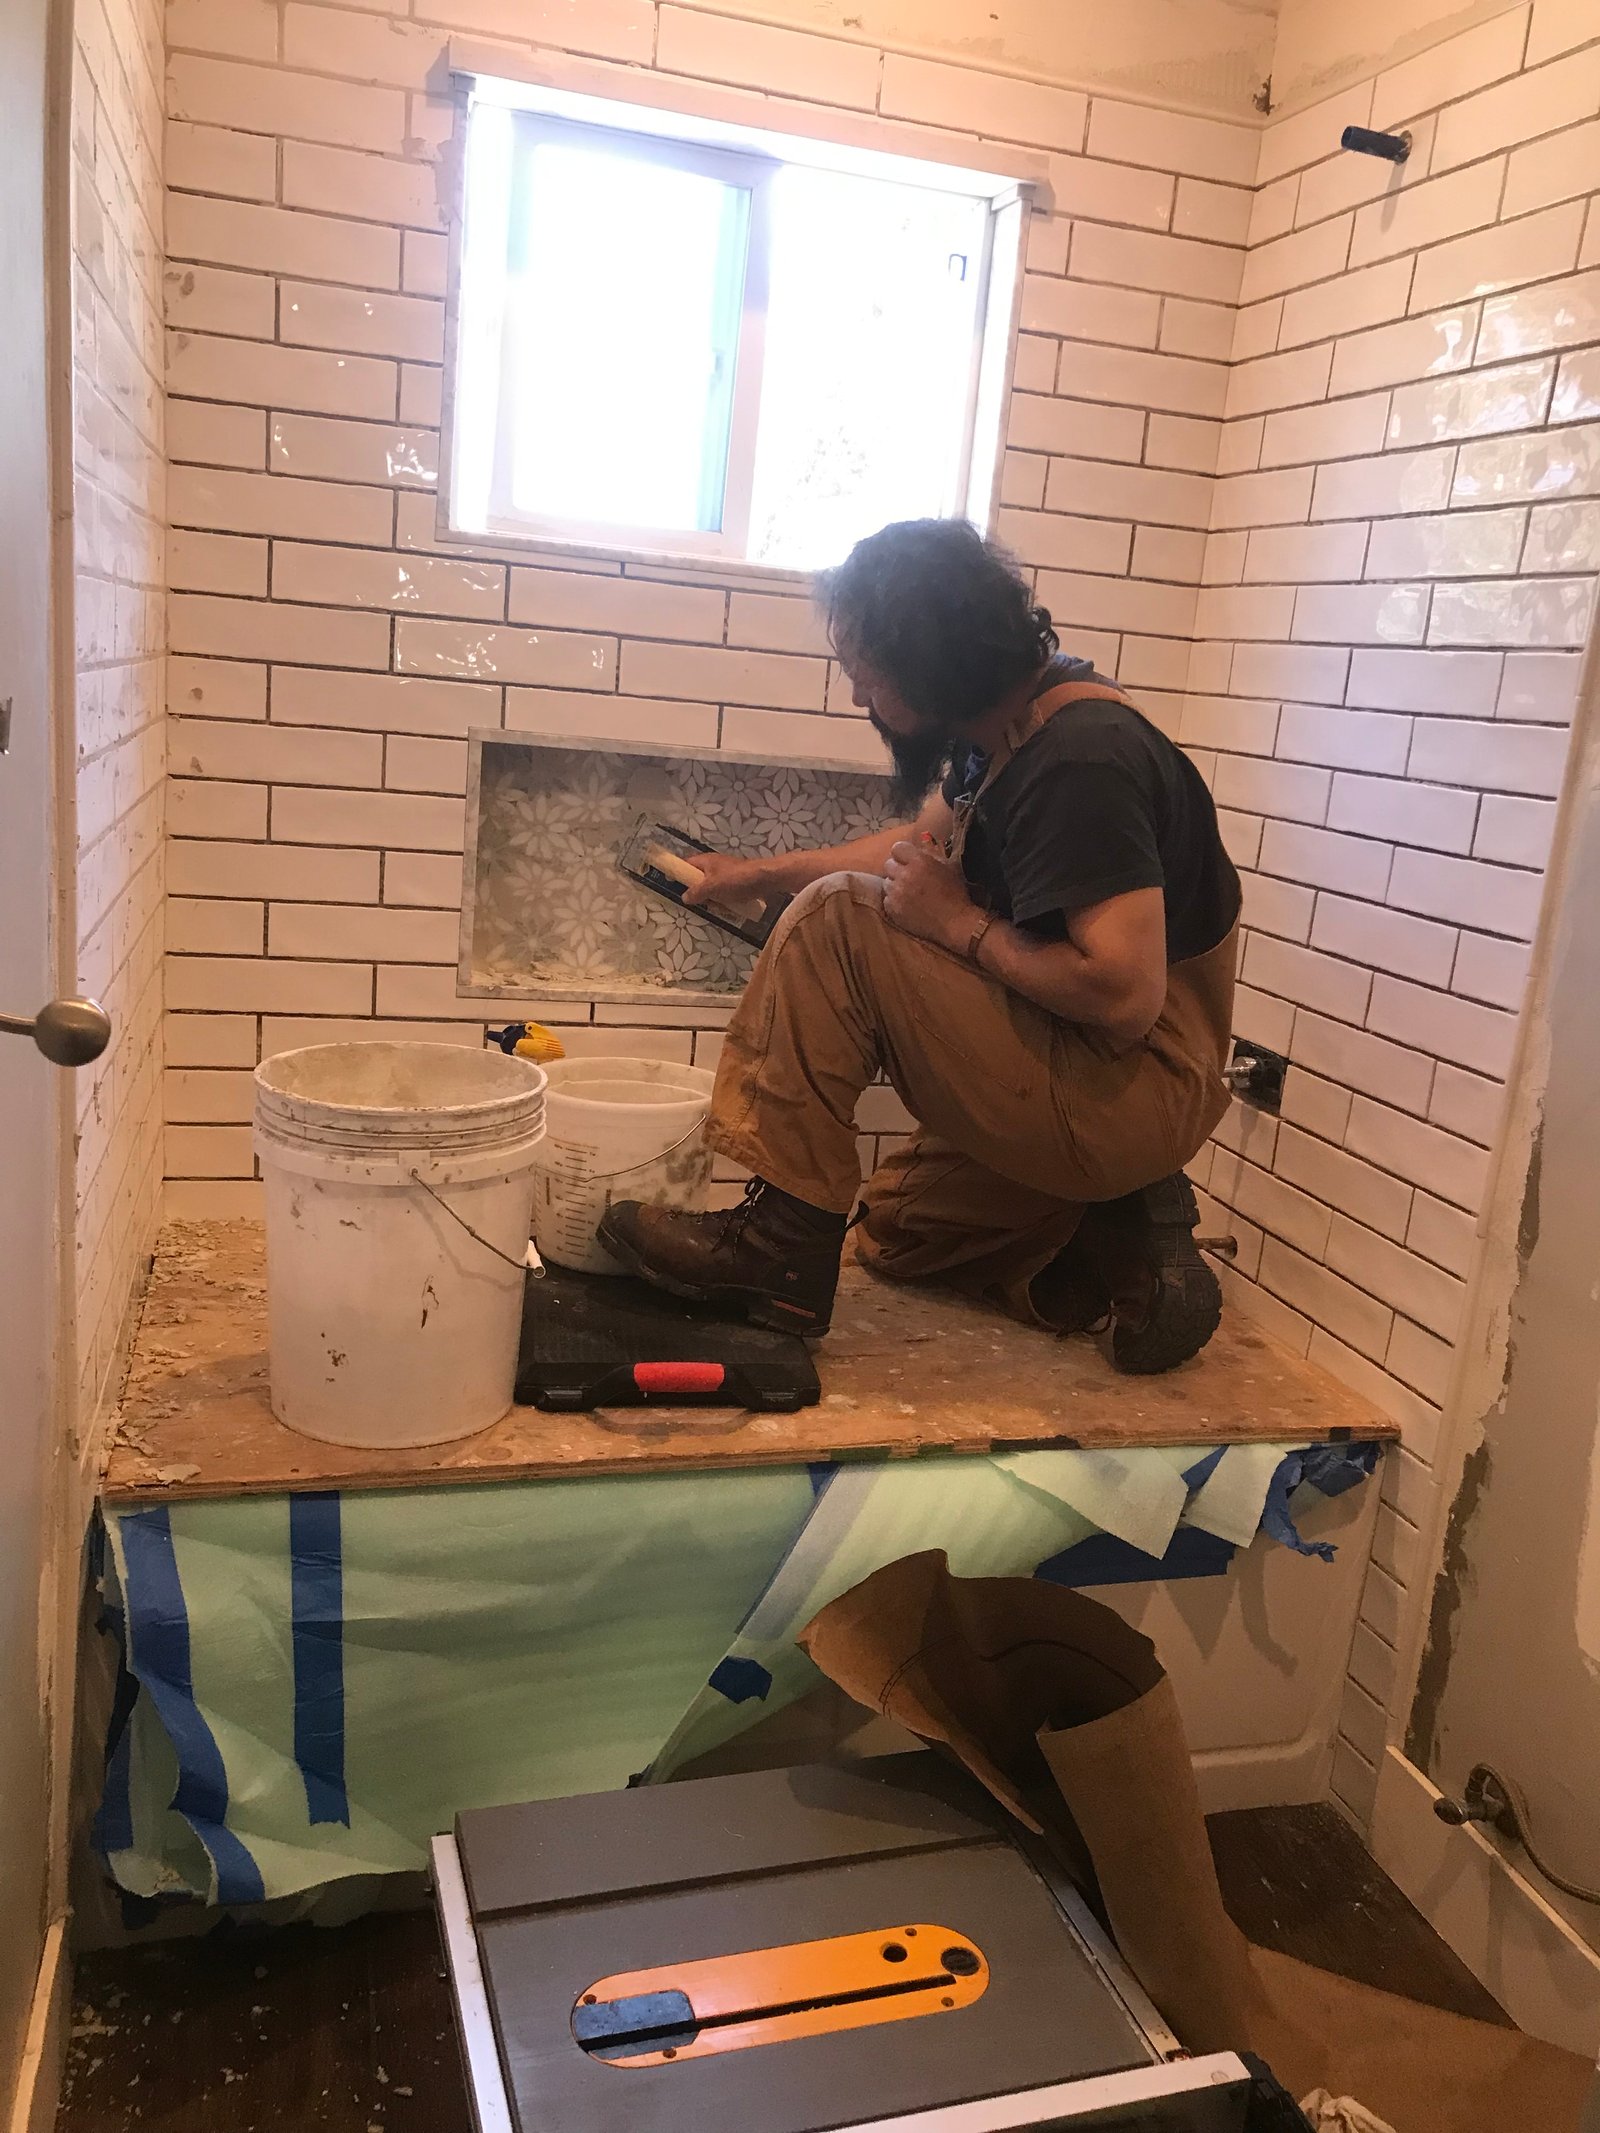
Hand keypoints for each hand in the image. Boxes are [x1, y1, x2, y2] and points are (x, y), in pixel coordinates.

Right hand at [681, 851, 771, 913]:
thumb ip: (696, 892)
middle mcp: (714, 865)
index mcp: (705, 861)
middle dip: (698, 892)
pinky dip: (724, 900)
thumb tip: (684, 897)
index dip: (677, 872)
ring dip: (712, 899)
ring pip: (712, 888)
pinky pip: (724, 893)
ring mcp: (726, 874)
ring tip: (716, 907)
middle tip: (699, 902)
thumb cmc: (735, 880)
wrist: (765, 879)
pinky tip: (728, 908)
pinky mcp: (736, 882)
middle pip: (698, 879)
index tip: (671, 884)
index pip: (686, 864)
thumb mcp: (711, 887)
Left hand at [882, 838, 976, 952]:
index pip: (897, 848)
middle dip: (897, 869)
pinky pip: (886, 900)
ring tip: (907, 892)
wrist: (955, 922)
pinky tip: (906, 905)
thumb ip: (930, 855)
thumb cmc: (955, 894)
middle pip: (888, 864)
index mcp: (919, 861)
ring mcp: (897, 893)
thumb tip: (919, 848)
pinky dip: (894, 901)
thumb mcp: (948, 867)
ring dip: (895, 885)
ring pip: (886, 882)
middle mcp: (905, 874)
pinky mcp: (893, 909)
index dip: (902, 854)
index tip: (907, 860)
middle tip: (908, 877)